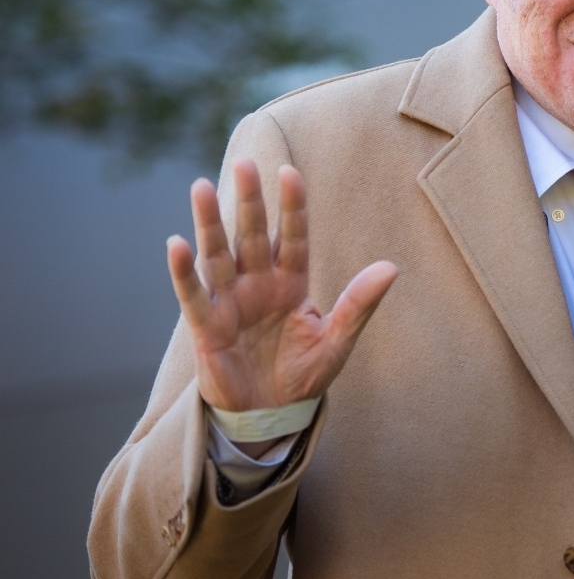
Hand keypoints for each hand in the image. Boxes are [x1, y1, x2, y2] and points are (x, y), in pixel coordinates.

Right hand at [167, 159, 396, 452]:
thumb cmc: (303, 375)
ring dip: (209, 223)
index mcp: (291, 283)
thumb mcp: (337, 340)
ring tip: (200, 186)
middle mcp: (258, 285)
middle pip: (252, 236)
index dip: (292, 207)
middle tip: (246, 162)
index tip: (290, 172)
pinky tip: (177, 243)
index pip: (293, 237)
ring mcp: (231, 303)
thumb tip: (391, 268)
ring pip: (218, 255)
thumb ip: (359, 304)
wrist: (273, 416)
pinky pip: (194, 296)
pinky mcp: (208, 328)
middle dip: (249, 201)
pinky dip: (183, 272)